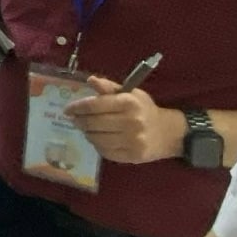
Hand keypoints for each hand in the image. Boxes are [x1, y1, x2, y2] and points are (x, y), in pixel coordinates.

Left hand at [67, 79, 186, 163]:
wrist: (169, 133)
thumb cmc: (145, 110)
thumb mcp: (130, 94)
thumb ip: (109, 87)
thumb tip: (90, 80)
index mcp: (129, 103)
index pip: (95, 105)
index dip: (78, 107)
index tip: (68, 109)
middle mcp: (131, 122)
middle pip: (93, 123)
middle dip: (79, 121)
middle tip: (74, 120)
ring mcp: (132, 141)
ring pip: (97, 139)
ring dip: (87, 133)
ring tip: (86, 129)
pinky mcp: (131, 156)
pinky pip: (105, 152)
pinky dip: (97, 145)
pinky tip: (98, 139)